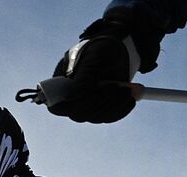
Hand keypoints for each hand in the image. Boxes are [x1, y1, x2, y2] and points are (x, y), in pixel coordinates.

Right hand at [41, 19, 158, 123]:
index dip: (70, 106)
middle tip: (119, 87)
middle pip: (79, 113)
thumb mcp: (95, 57)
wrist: (120, 52)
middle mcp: (70, 95)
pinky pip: (108, 117)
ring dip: (115, 105)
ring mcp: (85, 103)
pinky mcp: (100, 109)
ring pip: (96, 117)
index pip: (56, 104)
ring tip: (128, 89)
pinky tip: (130, 99)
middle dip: (101, 102)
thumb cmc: (104, 49)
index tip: (90, 95)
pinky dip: (121, 110)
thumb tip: (73, 94)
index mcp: (62, 80)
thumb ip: (84, 76)